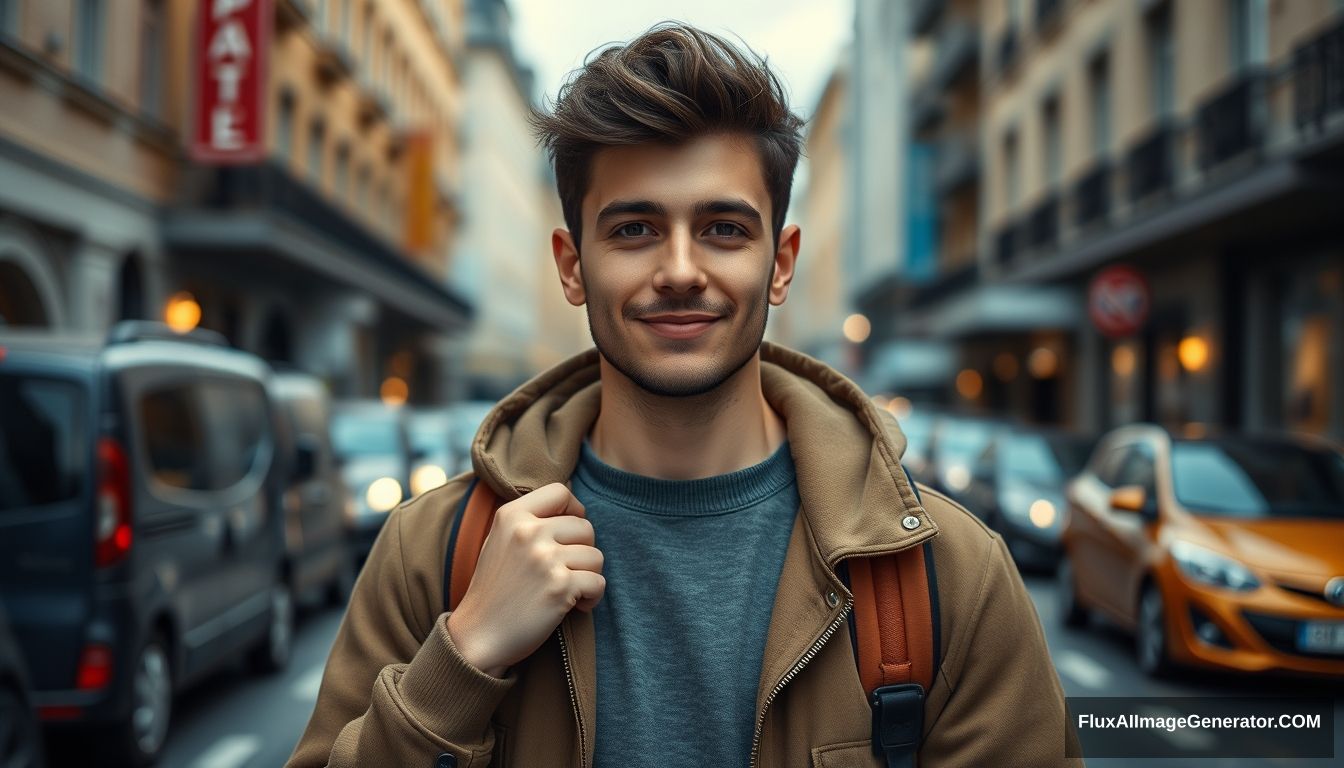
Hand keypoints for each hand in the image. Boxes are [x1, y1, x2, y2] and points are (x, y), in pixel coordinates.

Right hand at [446, 482, 604, 677]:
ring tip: (568, 590)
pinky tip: (575, 606)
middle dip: (583, 551)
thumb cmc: (493, 591)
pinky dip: (592, 598)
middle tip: (566, 572)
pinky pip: (598, 583)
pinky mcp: (559, 587)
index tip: (570, 533)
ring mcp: (544, 559)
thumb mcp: (500, 542)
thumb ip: (529, 522)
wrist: (477, 636)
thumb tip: (573, 509)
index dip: (574, 510)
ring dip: (588, 576)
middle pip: (585, 527)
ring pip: (596, 556)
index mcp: (511, 516)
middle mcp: (528, 532)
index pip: (561, 492)